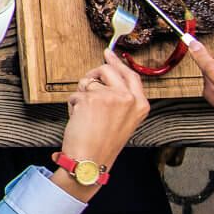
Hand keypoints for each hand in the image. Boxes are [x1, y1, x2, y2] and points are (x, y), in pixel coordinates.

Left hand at [57, 50, 149, 197]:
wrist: (91, 159)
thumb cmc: (103, 144)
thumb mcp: (124, 120)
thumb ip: (122, 99)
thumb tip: (106, 77)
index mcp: (140, 104)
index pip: (130, 75)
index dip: (117, 63)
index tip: (108, 54)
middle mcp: (128, 98)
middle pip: (107, 70)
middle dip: (93, 75)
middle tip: (87, 84)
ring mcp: (110, 96)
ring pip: (88, 81)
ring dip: (81, 94)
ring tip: (86, 114)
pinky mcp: (91, 98)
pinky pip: (76, 93)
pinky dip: (73, 105)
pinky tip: (79, 120)